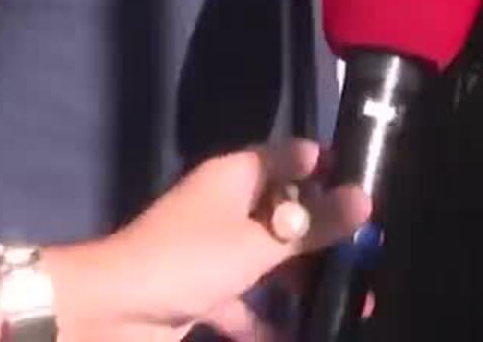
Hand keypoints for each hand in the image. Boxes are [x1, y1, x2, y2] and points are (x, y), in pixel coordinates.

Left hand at [41, 141, 370, 341]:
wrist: (111, 312)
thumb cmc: (187, 261)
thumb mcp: (259, 243)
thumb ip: (314, 225)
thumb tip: (366, 198)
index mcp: (236, 176)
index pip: (292, 157)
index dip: (330, 169)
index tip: (371, 189)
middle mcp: (226, 206)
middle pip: (286, 213)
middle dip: (326, 238)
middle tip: (371, 260)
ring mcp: (213, 251)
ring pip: (270, 262)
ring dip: (304, 285)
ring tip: (354, 306)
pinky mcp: (202, 293)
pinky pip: (248, 305)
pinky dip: (270, 323)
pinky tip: (304, 338)